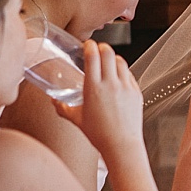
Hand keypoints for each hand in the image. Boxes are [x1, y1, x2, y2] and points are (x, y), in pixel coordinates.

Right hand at [55, 40, 144, 155]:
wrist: (122, 146)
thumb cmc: (99, 135)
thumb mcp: (77, 119)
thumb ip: (63, 108)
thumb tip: (53, 101)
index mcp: (93, 88)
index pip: (93, 56)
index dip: (90, 45)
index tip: (87, 44)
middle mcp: (111, 84)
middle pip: (108, 53)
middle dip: (102, 47)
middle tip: (98, 49)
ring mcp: (125, 87)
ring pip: (121, 61)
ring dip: (113, 57)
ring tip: (108, 61)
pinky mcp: (136, 93)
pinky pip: (129, 74)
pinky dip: (123, 71)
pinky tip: (118, 76)